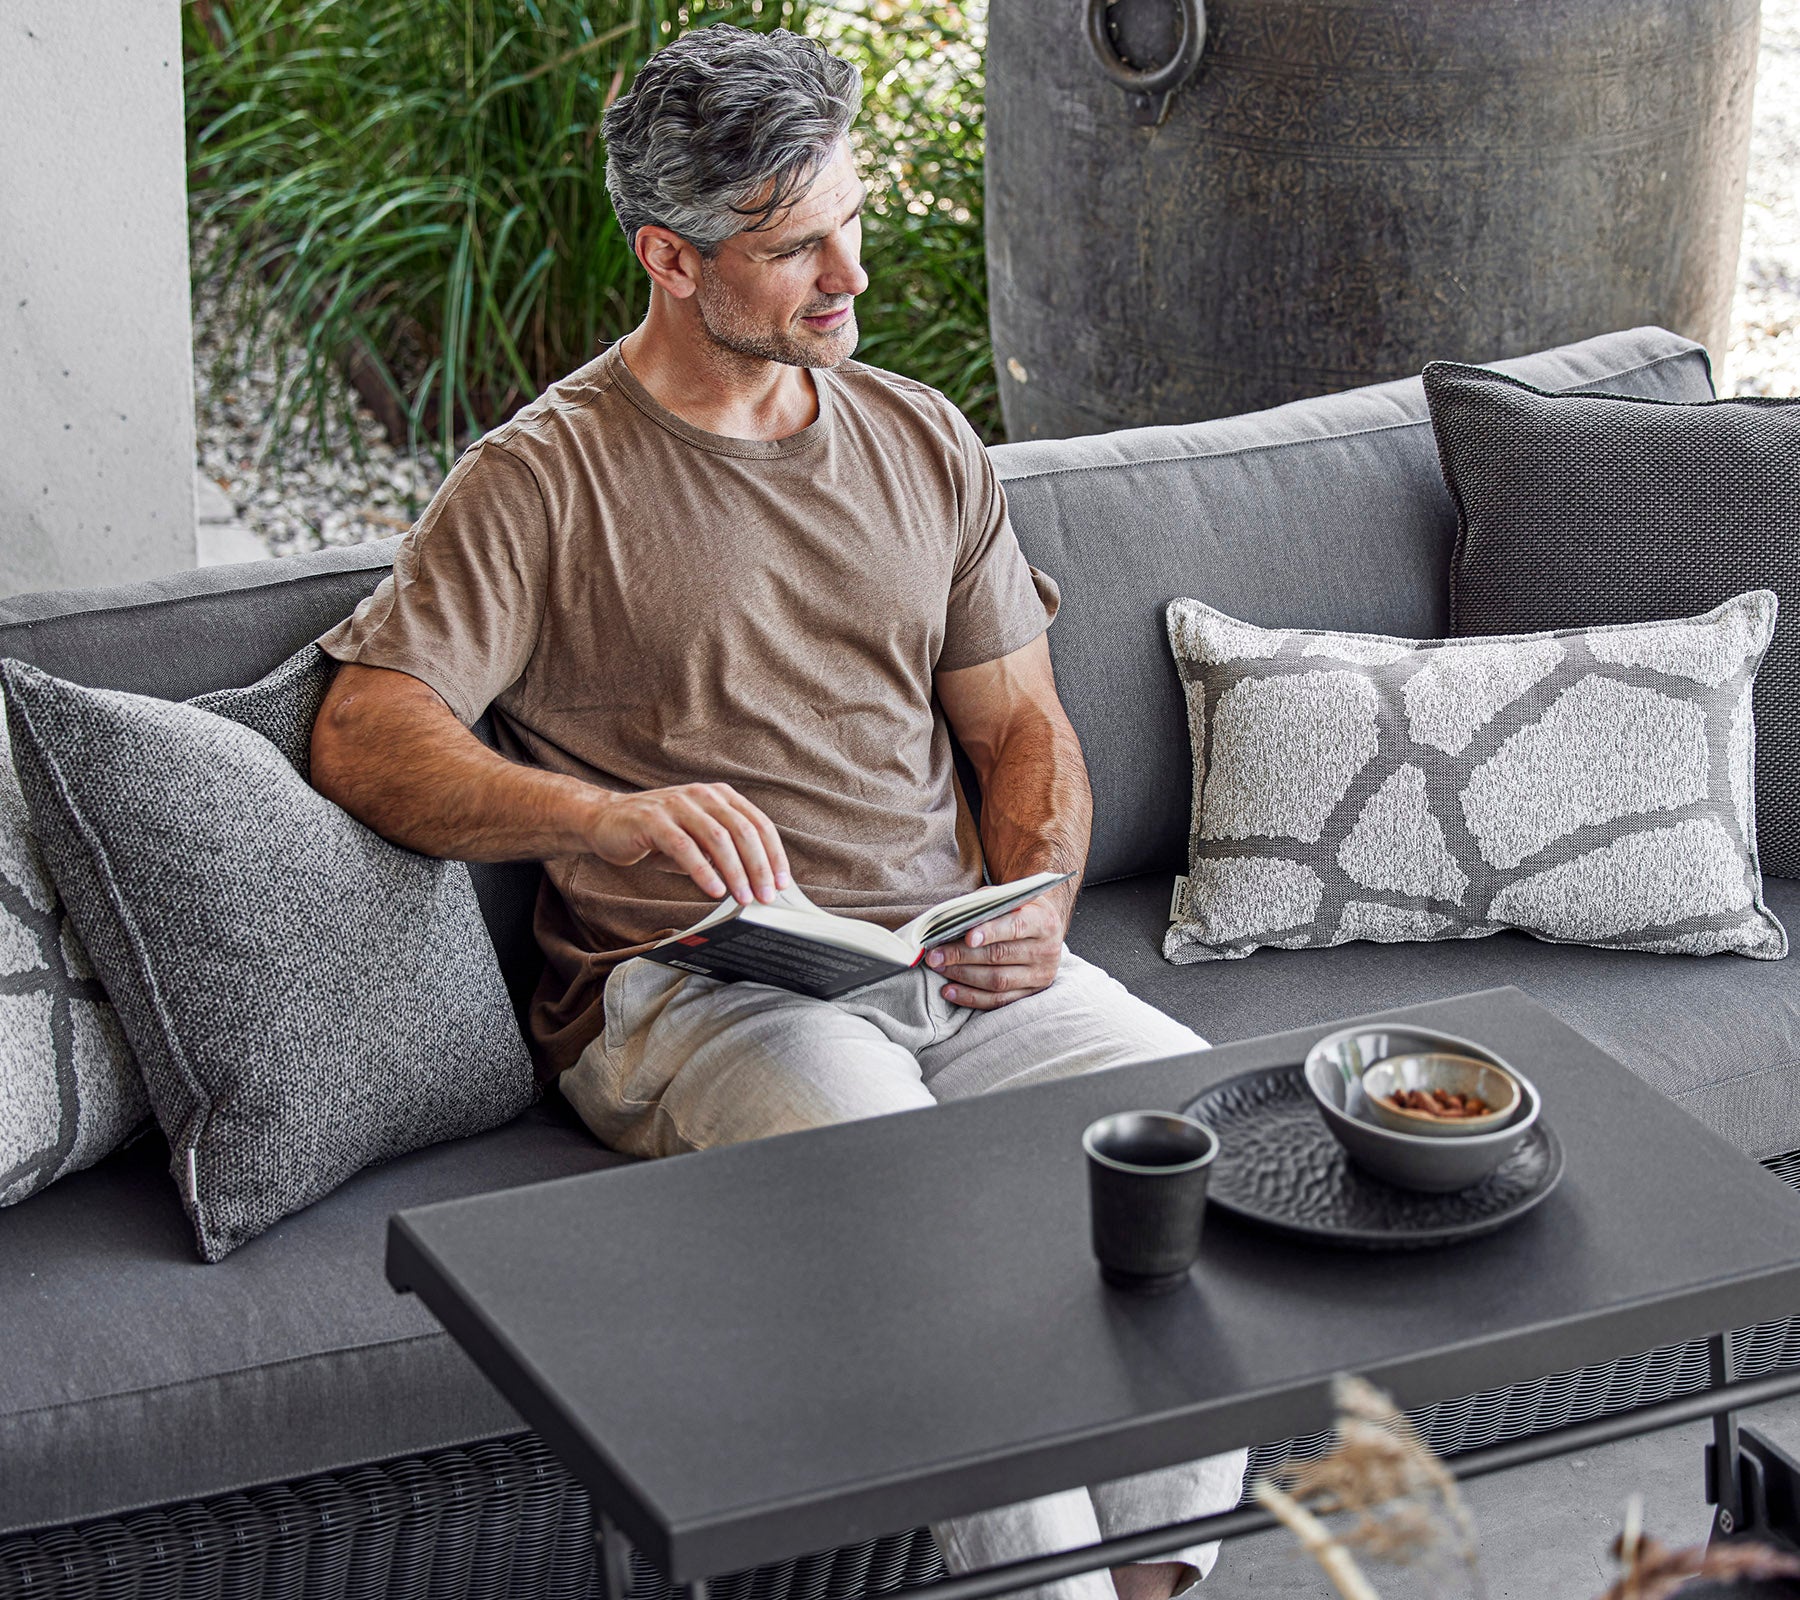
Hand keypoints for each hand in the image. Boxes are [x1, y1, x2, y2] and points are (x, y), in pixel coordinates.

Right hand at [590, 783, 789, 904]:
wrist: (605, 821)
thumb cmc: (657, 834)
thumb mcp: (697, 840)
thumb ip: (723, 854)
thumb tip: (756, 883)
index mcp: (719, 796)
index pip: (758, 823)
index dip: (774, 854)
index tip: (783, 883)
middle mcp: (702, 795)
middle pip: (742, 830)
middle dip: (759, 867)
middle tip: (766, 896)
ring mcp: (677, 805)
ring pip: (717, 838)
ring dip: (735, 872)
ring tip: (743, 898)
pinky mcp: (653, 820)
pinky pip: (684, 847)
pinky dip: (703, 871)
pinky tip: (714, 890)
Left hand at [925, 892, 1065, 1008]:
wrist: (1043, 928)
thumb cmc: (1017, 910)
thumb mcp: (1008, 898)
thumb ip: (984, 904)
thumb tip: (950, 918)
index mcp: (1043, 921)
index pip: (1016, 927)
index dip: (991, 932)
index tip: (967, 937)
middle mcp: (1046, 950)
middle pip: (1001, 956)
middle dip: (963, 956)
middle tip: (935, 955)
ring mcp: (1040, 975)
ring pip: (998, 981)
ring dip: (963, 976)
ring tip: (939, 968)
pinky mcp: (1030, 993)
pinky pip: (998, 1001)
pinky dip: (971, 997)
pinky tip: (949, 991)